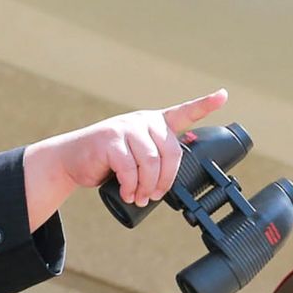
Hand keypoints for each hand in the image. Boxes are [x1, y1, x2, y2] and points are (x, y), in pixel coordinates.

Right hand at [25, 89, 227, 214]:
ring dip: (146, 187)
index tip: (223, 95)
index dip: (205, 104)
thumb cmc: (104, 161)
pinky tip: (127, 193)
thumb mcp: (132, 155)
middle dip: (165, 180)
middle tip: (154, 195)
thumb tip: (168, 185)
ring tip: (138, 197)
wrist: (69, 160)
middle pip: (169, 153)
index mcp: (152, 123)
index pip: (183, 112)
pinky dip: (130, 186)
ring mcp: (125, 128)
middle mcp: (142, 121)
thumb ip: (150, 160)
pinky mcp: (109, 141)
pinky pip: (129, 168)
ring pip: (149, 163)